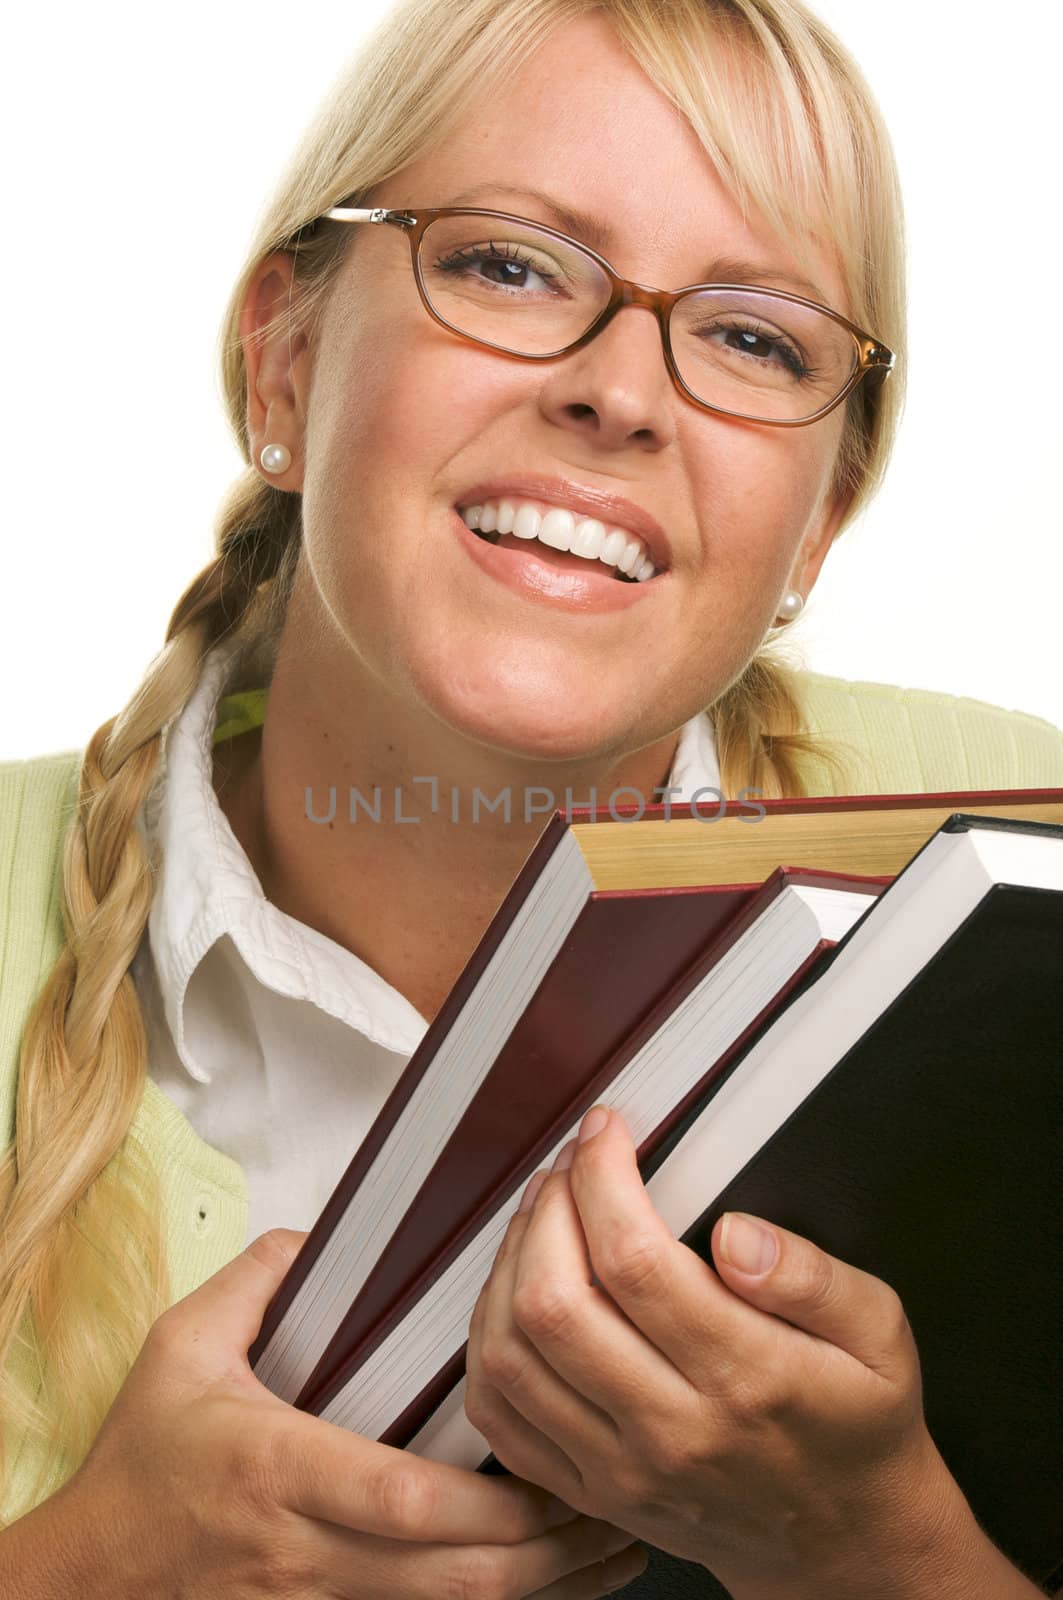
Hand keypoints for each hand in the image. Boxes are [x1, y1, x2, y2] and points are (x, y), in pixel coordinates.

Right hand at [3, 1229, 647, 1598]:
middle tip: (620, 1506)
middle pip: (452, 1575)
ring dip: (540, 1590)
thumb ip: (256, 1283)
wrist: (88, 1584)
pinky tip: (543, 1587)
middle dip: (549, 1553)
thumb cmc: (139, 1473)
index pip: (400, 1498)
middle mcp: (308, 1551)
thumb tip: (320, 1239)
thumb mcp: (180, 1351)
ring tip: (609, 1551)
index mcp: (278, 1470)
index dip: (490, 1499)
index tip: (557, 1467)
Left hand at [465, 1106, 975, 1599]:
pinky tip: (516, 1292)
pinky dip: (488, 1341)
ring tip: (542, 1216)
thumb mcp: (879, 1334)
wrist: (843, 1542)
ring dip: (509, 1263)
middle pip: (554, 1302)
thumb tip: (737, 1234)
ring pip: (513, 1354)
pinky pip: (501, 1415)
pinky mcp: (589, 1491)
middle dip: (547, 1208)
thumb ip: (814, 1276)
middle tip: (569, 1167)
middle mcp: (671, 1428)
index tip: (605, 1133)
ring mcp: (620, 1468)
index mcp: (746, 1377)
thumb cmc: (858, 1425)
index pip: (635, 1259)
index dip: (602, 1177)